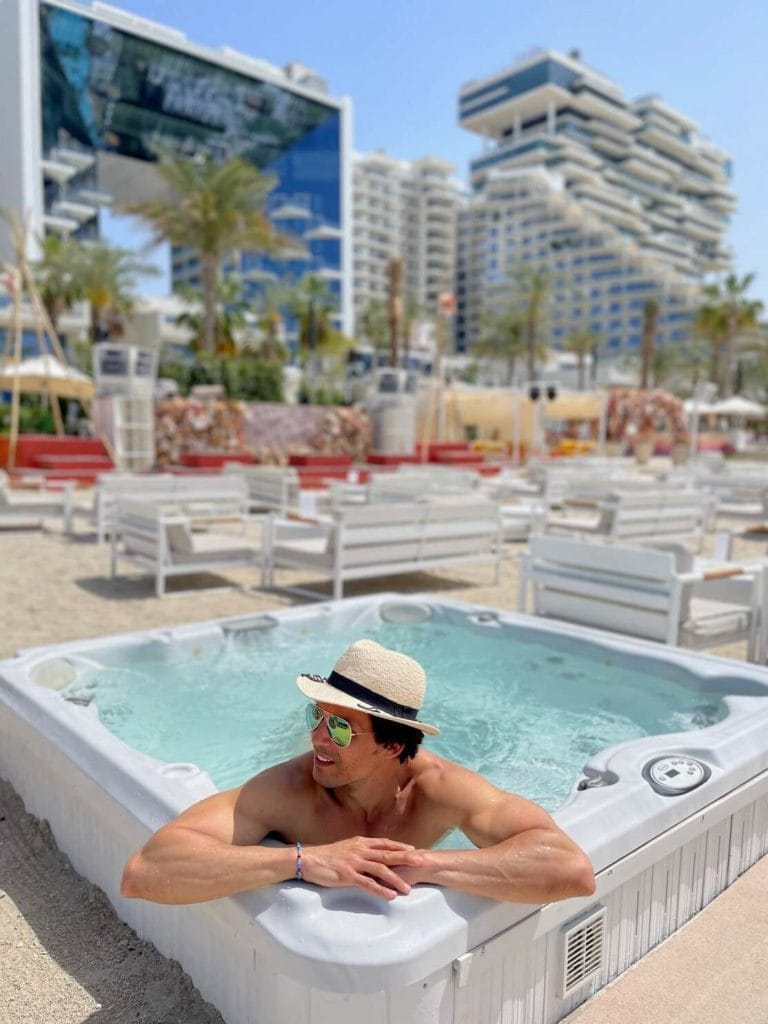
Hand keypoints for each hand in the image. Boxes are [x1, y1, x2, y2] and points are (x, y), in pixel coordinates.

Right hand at [301, 837, 424, 899]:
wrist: (309, 859)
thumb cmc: (327, 855)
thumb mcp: (346, 848)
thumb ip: (360, 850)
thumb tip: (372, 854)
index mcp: (360, 843)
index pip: (384, 843)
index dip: (400, 846)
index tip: (414, 849)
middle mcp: (360, 851)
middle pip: (387, 854)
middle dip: (406, 858)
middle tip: (422, 861)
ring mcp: (355, 863)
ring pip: (380, 870)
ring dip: (396, 879)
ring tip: (408, 888)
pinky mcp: (348, 876)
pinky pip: (367, 884)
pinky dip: (380, 890)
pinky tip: (390, 896)